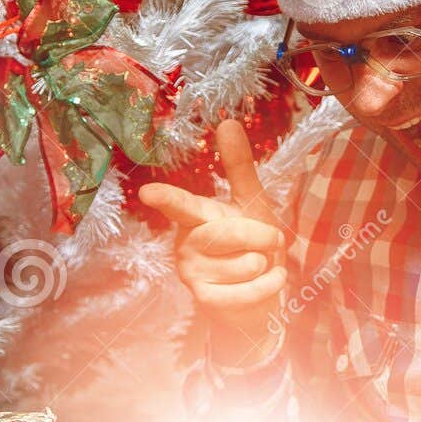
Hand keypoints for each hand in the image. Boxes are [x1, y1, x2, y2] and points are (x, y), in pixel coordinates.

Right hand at [137, 120, 286, 366]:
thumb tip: (228, 121)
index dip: (167, 199)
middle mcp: (185, 243)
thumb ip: (238, 166)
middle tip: (271, 241)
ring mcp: (191, 274)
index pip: (181, 205)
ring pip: (245, 263)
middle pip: (228, 232)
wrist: (257, 298)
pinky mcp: (205, 301)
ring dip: (266, 264)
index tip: (148, 193)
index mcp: (195, 216)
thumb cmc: (252, 244)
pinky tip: (268, 282)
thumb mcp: (250, 203)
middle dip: (261, 236)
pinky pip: (247, 292)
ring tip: (259, 265)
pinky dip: (269, 286)